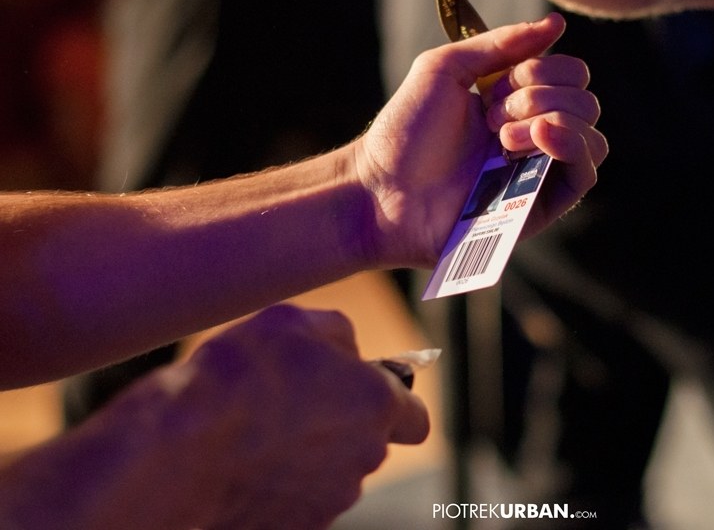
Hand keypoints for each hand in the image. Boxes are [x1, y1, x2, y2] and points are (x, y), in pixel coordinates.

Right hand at [163, 305, 427, 528]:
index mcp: (376, 404)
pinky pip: (297, 498)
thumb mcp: (295, 320)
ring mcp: (329, 499)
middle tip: (296, 402)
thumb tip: (350, 350)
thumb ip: (340, 334)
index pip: (415, 418)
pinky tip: (245, 461)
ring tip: (259, 429)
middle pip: (368, 443)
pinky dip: (279, 482)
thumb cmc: (241, 376)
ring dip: (309, 453)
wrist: (180, 449)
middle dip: (343, 425)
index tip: (364, 391)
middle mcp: (364, 458)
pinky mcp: (295, 526)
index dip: (393, 403)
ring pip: (332, 471)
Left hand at [355, 13, 606, 268]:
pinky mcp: (538, 208)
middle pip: (586, 104)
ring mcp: (538, 174)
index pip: (571, 76)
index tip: (497, 83)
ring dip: (556, 120)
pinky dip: (571, 147)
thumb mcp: (446, 69)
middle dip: (542, 96)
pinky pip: (584, 177)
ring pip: (593, 140)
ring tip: (503, 136)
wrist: (382, 188)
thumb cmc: (404, 131)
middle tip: (491, 114)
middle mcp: (534, 138)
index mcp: (517, 104)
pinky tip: (539, 137)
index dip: (545, 69)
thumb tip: (558, 23)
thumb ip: (500, 44)